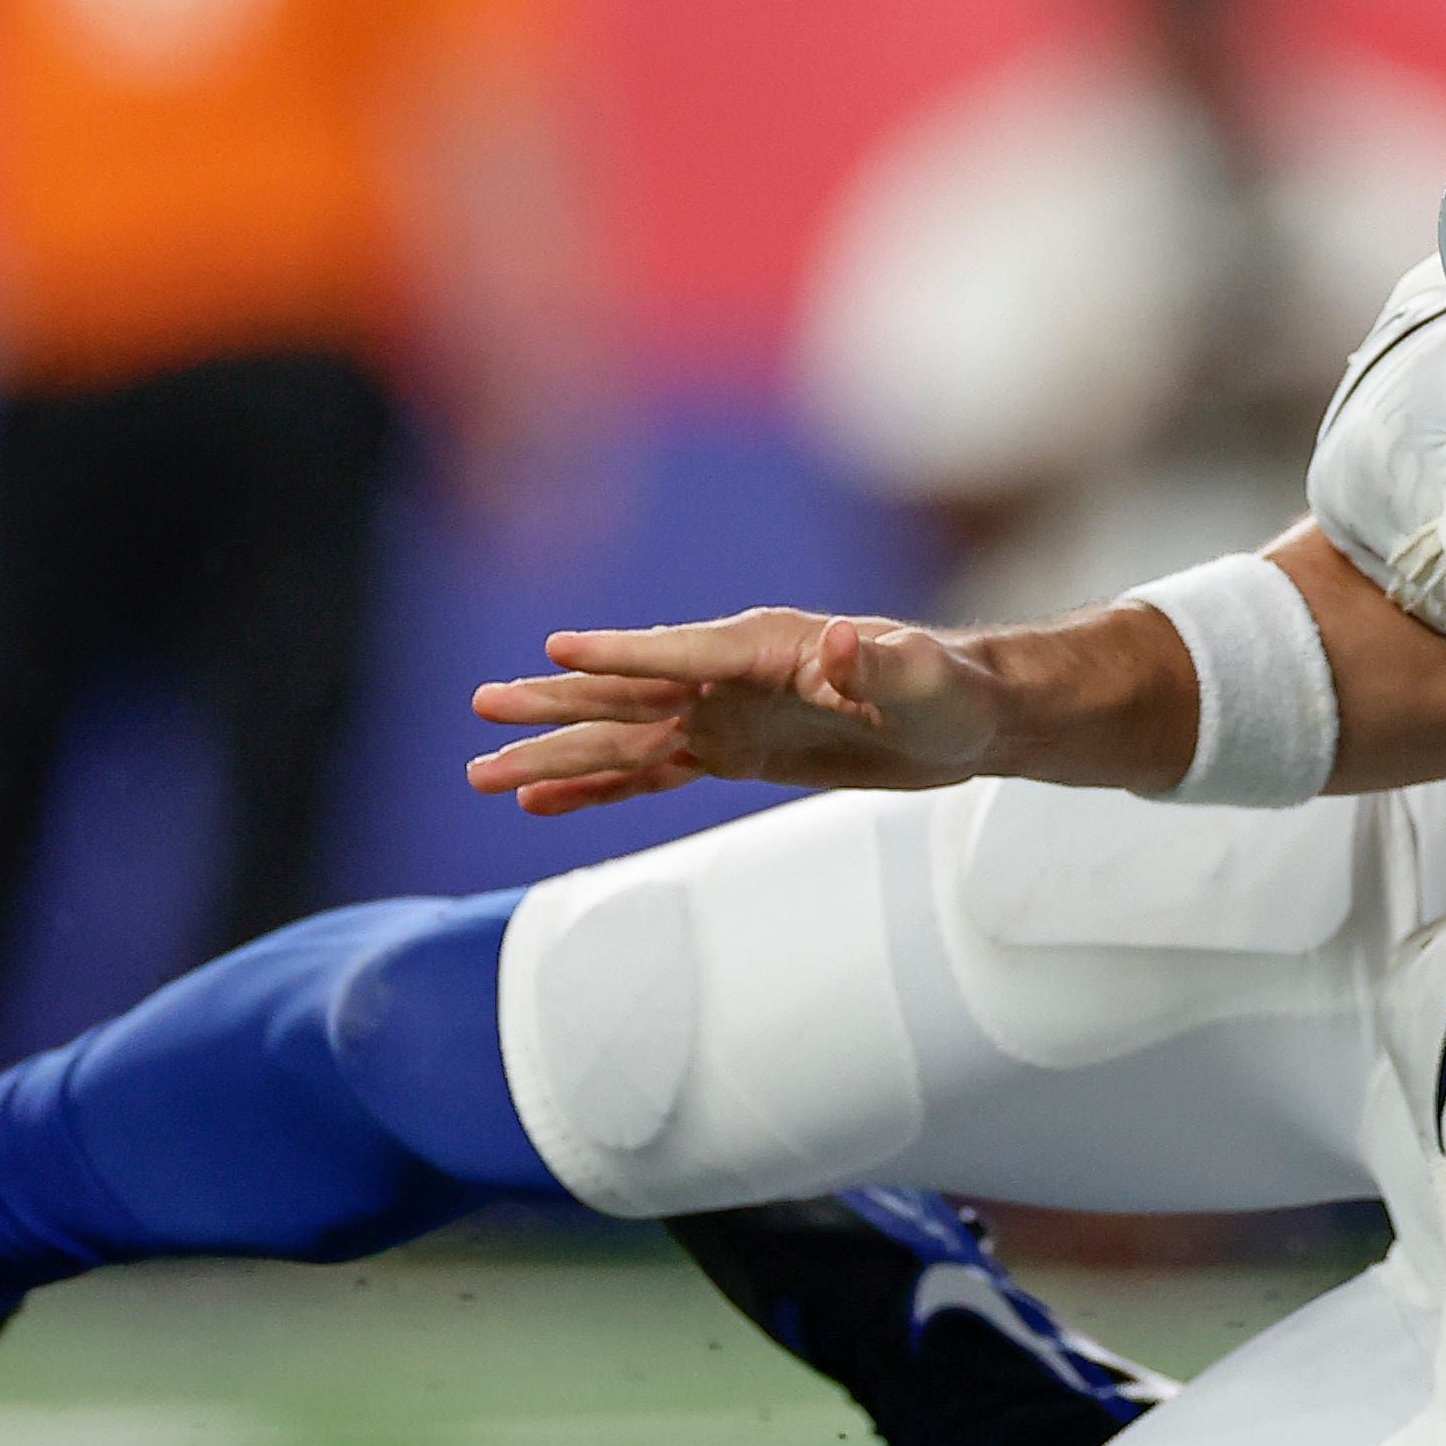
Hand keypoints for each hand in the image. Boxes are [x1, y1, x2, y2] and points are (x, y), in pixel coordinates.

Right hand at [465, 608, 1008, 812]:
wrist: (964, 717)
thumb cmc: (949, 690)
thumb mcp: (924, 680)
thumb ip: (878, 661)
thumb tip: (840, 643)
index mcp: (763, 648)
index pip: (680, 653)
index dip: (623, 656)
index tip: (556, 652)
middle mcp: (728, 676)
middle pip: (626, 694)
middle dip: (554, 705)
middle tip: (481, 709)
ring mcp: (723, 715)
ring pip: (622, 739)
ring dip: (554, 755)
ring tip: (481, 773)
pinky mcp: (732, 752)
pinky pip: (650, 772)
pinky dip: (597, 788)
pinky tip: (542, 802)